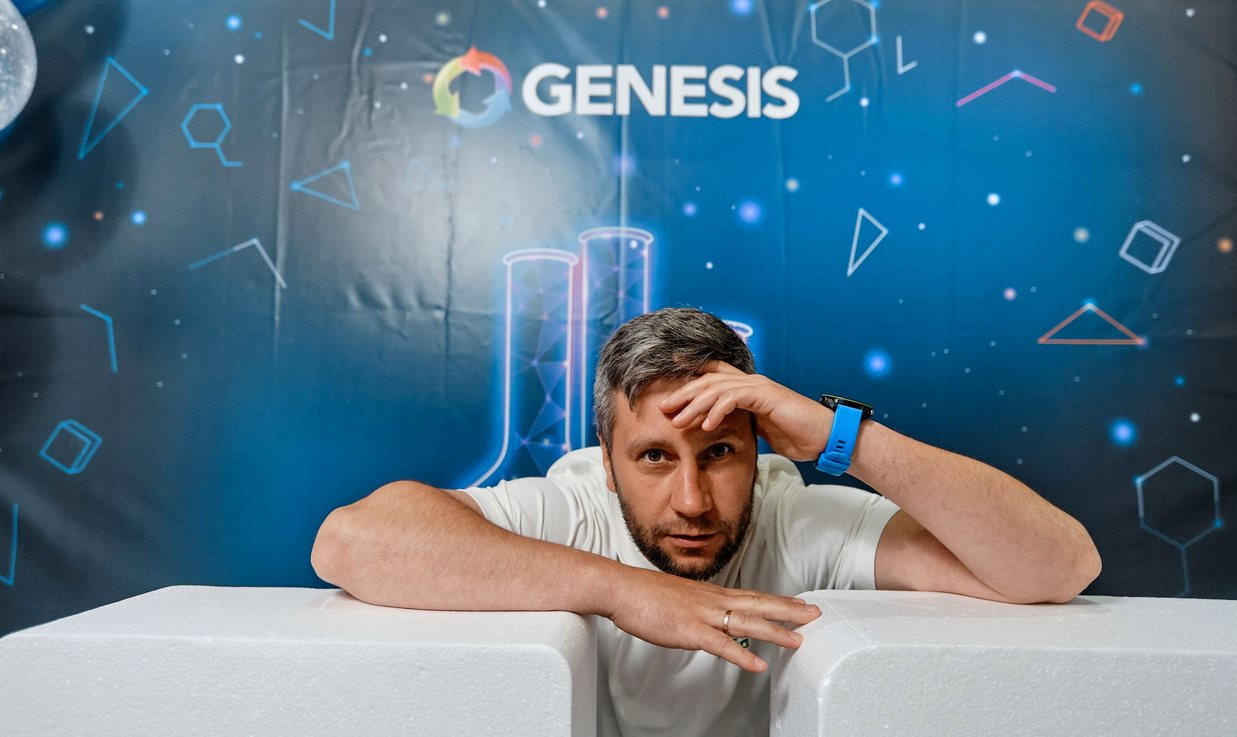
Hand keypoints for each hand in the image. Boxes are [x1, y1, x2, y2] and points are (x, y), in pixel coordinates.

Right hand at [605, 566, 820, 671]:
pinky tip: (758, 665)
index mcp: (710, 593)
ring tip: (798, 640)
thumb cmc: (644, 594)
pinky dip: (742, 655)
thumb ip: (697, 607)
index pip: (752, 595)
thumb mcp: (678, 597)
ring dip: (775, 631)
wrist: (621, 588)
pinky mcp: (690, 630)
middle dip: (789, 610)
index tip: (800, 603)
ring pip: (747, 622)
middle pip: (758, 604)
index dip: (778, 600)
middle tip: (816, 613)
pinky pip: (721, 645)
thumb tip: (707, 617)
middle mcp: (712, 600)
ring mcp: (703, 615)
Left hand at [657, 361, 832, 461]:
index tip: (667, 382)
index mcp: (748, 388)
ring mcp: (759, 387)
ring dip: (695, 405)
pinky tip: (706, 425)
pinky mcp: (766, 396)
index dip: (690, 373)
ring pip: (718, 389)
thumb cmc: (796, 435)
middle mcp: (751, 382)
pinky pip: (735, 398)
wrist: (824, 438)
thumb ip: (741, 423)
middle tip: (663, 408)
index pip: (714, 375)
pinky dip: (718, 410)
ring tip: (679, 421)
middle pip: (709, 381)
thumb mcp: (760, 429)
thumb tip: (720, 431)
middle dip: (684, 394)